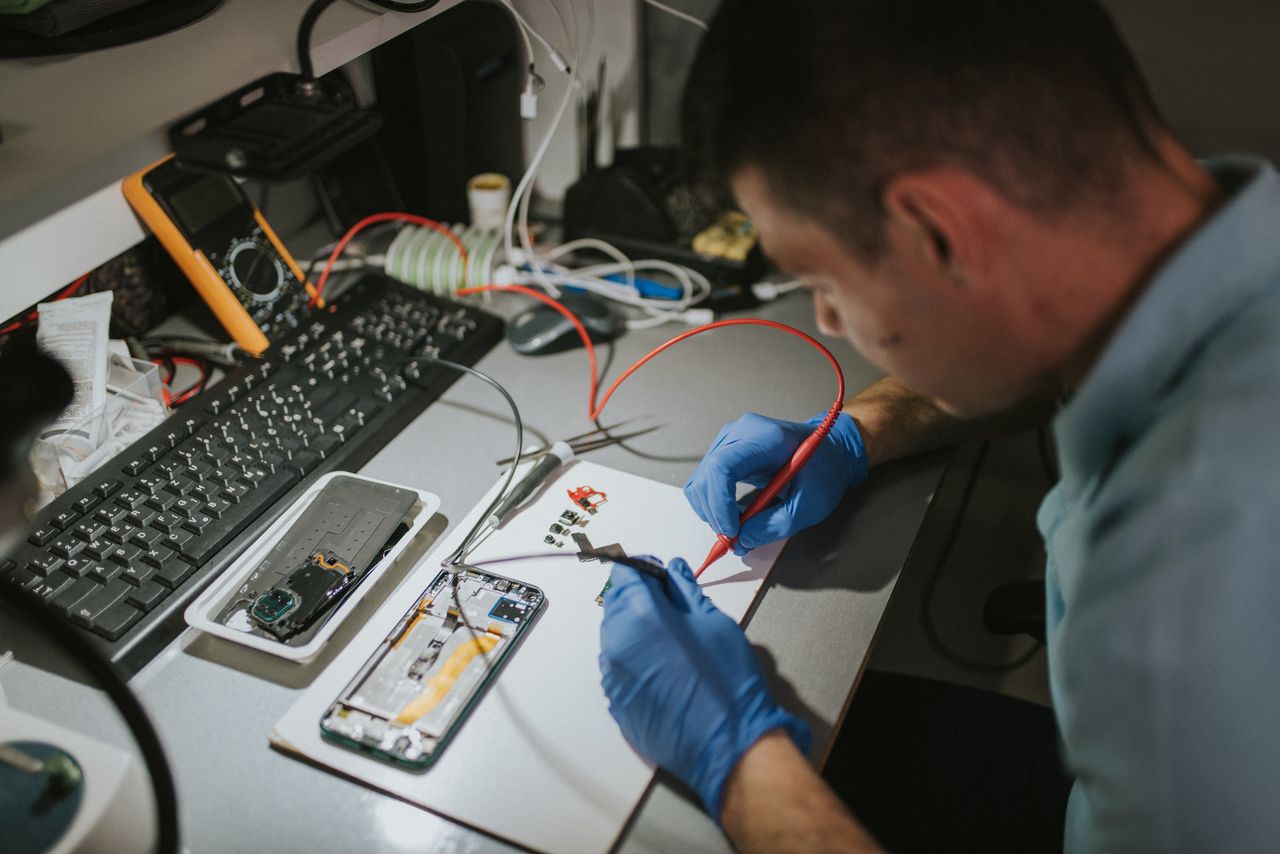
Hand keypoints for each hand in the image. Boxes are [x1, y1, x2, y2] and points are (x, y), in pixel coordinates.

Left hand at [599, 556, 809, 817]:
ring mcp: (611, 676)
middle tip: (671, 610)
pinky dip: (633, 660)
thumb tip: (673, 570)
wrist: (727, 744)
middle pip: (615, 603)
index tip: (663, 578)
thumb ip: (686, 592)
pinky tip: (662, 671)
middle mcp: (616, 643)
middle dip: (638, 599)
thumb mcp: (714, 623)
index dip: (644, 570)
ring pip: (614, 636)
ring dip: (634, 630)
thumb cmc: (727, 679)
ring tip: (669, 643)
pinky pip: (617, 667)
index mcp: (641, 615)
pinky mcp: (615, 702)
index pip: (625, 574)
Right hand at [684, 411, 867, 553]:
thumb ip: (775, 525)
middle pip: (706, 476)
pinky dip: (713, 505)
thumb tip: (741, 540)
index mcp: (765, 439)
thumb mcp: (810, 505)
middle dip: (716, 514)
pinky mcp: (724, 452)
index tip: (732, 530)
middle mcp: (740, 433)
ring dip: (712, 512)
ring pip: (699, 482)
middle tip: (735, 540)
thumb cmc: (824, 471)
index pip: (723, 466)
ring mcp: (729, 440)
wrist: (830, 452)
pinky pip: (704, 482)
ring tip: (738, 528)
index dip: (720, 502)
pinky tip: (734, 515)